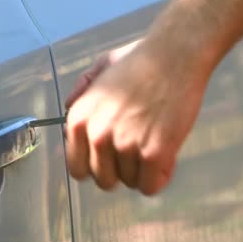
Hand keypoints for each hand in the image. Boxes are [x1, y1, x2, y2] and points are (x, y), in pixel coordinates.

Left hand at [64, 40, 208, 194]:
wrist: (175, 55)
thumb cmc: (138, 61)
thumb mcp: (98, 70)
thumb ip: (80, 92)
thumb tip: (67, 109)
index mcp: (78, 120)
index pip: (77, 168)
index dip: (95, 166)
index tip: (108, 160)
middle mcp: (97, 136)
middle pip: (103, 180)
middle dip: (119, 171)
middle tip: (134, 154)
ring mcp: (124, 146)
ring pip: (130, 183)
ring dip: (142, 171)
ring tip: (152, 145)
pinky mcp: (154, 153)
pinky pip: (151, 186)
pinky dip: (159, 177)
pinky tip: (164, 159)